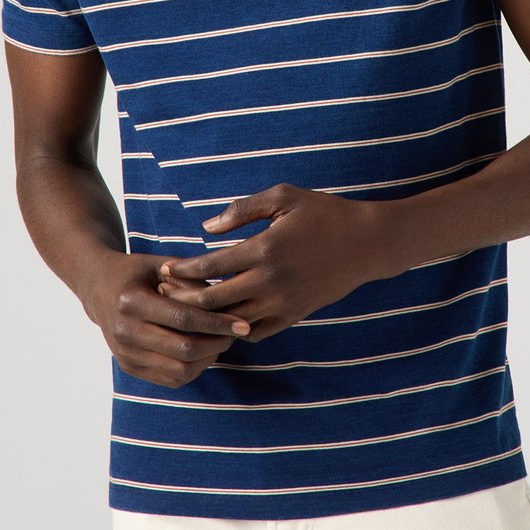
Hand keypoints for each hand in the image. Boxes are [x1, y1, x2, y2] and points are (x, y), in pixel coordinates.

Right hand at [85, 250, 250, 387]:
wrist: (98, 287)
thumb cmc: (137, 271)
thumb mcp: (162, 265)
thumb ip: (191, 279)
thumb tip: (227, 298)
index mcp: (131, 301)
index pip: (183, 319)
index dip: (217, 323)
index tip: (243, 322)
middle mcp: (124, 332)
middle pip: (184, 349)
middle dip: (218, 343)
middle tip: (238, 331)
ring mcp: (125, 354)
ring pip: (180, 370)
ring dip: (209, 358)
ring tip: (224, 339)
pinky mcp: (129, 368)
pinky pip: (171, 379)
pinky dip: (195, 368)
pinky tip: (207, 350)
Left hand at [158, 184, 377, 342]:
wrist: (365, 243)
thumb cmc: (322, 213)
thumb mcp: (283, 197)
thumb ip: (242, 209)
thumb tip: (206, 227)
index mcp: (264, 249)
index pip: (211, 266)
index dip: (183, 271)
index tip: (164, 270)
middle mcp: (271, 281)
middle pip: (214, 300)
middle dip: (184, 298)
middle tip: (164, 294)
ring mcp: (283, 303)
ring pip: (232, 321)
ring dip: (206, 318)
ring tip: (186, 310)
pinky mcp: (294, 315)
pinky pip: (255, 332)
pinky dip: (233, 330)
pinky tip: (220, 320)